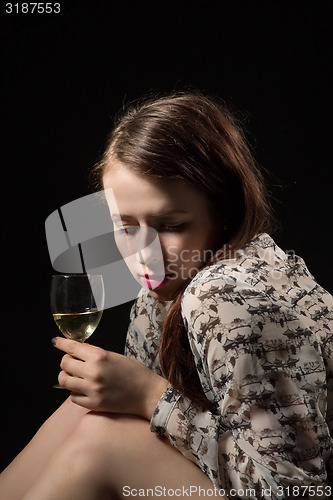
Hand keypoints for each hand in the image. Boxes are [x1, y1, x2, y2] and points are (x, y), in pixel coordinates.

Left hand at [52, 337, 168, 419]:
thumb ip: (96, 354)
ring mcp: (92, 389)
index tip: (56, 342)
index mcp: (99, 356)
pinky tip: (85, 389)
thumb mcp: (115, 356)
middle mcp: (93, 372)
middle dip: (66, 362)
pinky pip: (73, 397)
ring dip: (68, 377)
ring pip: (65, 381)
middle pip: (64, 365)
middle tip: (73, 362)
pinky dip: (76, 392)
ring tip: (76, 377)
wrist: (148, 394)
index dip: (61, 343)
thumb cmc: (134, 373)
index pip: (72, 347)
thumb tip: (79, 352)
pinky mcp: (93, 404)